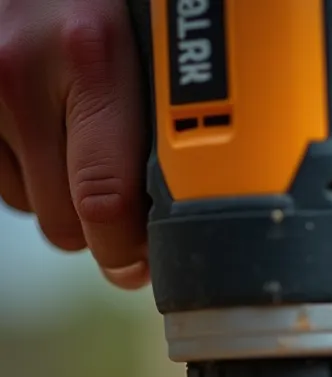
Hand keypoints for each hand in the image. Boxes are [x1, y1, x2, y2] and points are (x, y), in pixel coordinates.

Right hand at [0, 0, 147, 287]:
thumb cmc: (98, 0)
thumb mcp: (139, 37)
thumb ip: (158, 117)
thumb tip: (180, 215)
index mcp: (92, 56)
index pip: (106, 202)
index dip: (127, 250)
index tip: (142, 262)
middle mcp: (26, 70)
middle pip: (65, 222)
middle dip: (98, 229)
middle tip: (121, 204)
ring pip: (31, 207)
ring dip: (59, 196)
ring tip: (77, 139)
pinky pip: (2, 184)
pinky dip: (27, 174)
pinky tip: (43, 129)